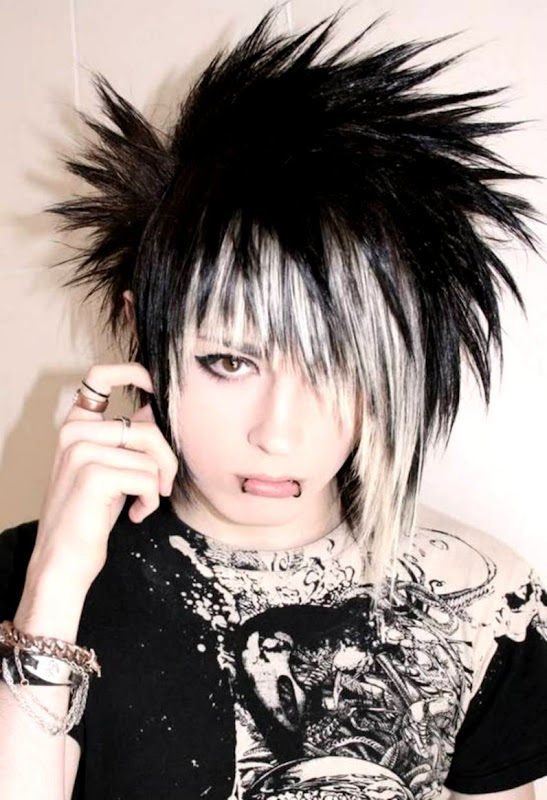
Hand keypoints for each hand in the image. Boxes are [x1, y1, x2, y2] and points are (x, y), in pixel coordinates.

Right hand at [28, 363, 178, 591]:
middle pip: (147, 428)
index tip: (157, 384)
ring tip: (144, 502)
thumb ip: (128, 438)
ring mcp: (80, 452)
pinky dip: (150, 500)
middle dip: (167, 460)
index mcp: (77, 426)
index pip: (99, 376)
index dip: (133, 371)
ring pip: (151, 455)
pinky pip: (147, 477)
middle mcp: (74, 433)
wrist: (65, 559)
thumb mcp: (110, 467)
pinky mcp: (92, 475)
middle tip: (163, 487)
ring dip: (159, 485)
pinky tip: (136, 514)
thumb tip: (159, 409)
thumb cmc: (92, 514)